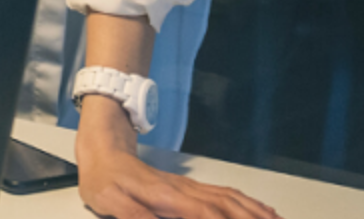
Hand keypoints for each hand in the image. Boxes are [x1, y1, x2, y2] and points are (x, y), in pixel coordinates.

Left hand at [76, 97, 279, 218]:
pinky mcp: (189, 187)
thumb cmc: (104, 179)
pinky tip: (260, 210)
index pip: (206, 215)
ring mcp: (190, 187)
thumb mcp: (110, 201)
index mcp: (167, 197)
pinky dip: (248, 203)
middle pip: (229, 207)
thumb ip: (136, 216)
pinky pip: (226, 194)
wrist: (103, 150)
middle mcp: (185, 191)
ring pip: (232, 200)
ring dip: (257, 212)